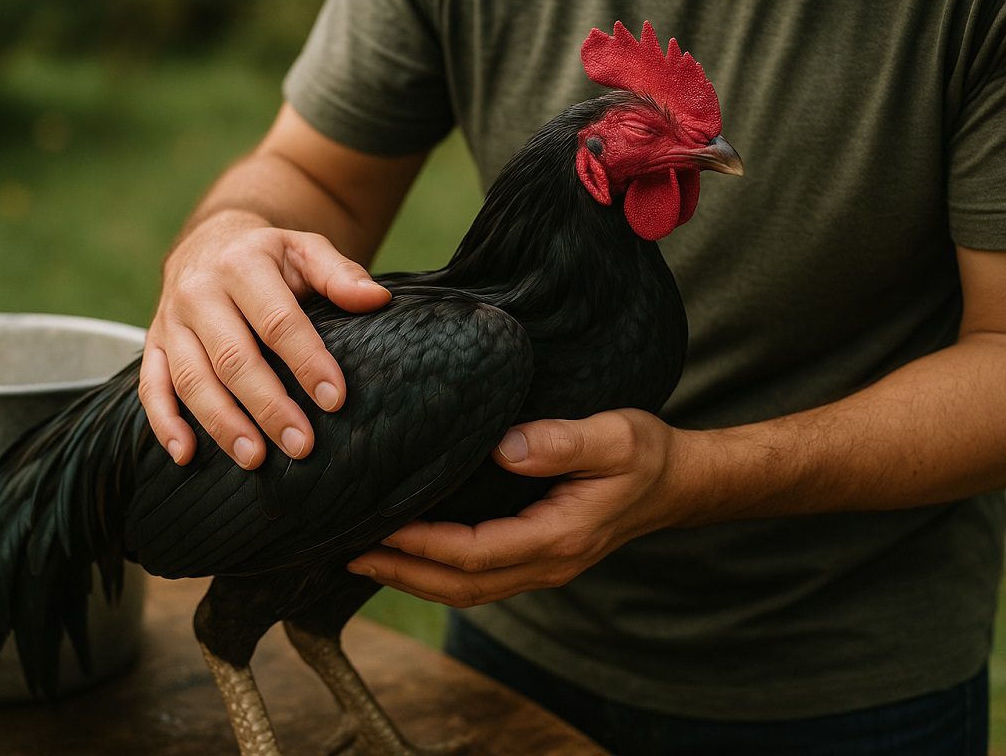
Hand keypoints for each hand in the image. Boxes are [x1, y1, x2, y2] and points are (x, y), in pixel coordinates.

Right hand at [140, 211, 391, 467]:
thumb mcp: (305, 249)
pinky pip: (151, 386)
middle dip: (268, 406)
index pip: (278, 322)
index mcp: (242, 265)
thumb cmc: (268, 256)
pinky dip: (165, 423)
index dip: (306, 362)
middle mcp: (199, 292)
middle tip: (300, 445)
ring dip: (222, 423)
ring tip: (255, 458)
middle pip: (233, 358)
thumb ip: (340, 274)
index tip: (334, 399)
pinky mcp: (152, 343)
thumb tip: (377, 300)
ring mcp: (170, 320)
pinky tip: (186, 455)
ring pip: (192, 379)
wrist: (209, 240)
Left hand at [347, 410, 685, 606]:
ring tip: (366, 558)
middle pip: (462, 586)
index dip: (423, 545)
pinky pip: (480, 577)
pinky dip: (439, 572)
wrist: (678, 482)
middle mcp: (548, 563)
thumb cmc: (646, 454)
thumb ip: (561, 443)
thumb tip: (504, 447)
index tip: (380, 525)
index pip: (476, 553)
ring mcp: (544, 567)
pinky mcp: (539, 558)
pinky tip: (412, 553)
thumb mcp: (615, 436)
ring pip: (468, 589)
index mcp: (559, 536)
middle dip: (403, 573)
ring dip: (415, 579)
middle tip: (349, 553)